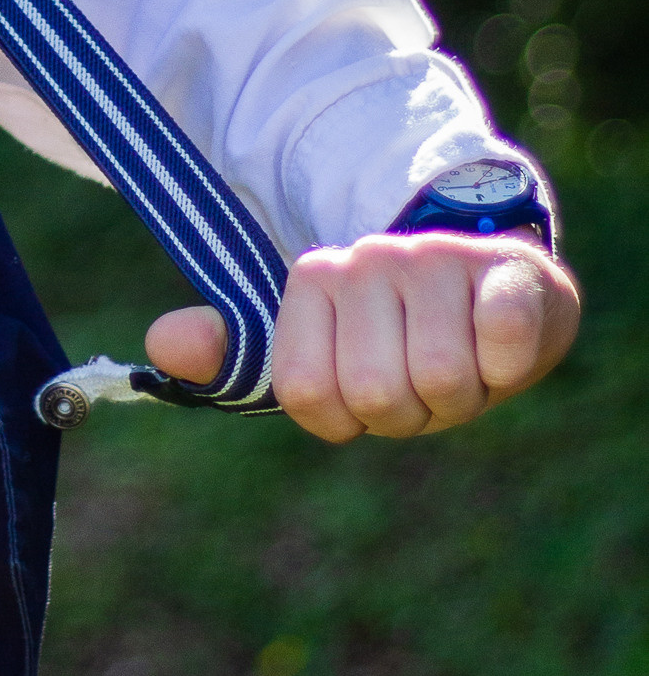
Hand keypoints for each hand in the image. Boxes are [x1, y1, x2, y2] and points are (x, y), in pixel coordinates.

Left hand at [146, 232, 579, 440]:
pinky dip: (506, 362)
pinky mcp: (513, 270)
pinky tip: (501, 343)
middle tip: (423, 377)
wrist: (498, 282)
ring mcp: (441, 260)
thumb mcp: (319, 352)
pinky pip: (503, 338)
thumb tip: (161, 345)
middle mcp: (371, 259)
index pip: (310, 395)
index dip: (349, 416)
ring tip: (462, 358)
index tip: (370, 382)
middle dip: (408, 411)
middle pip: (379, 394)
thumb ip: (239, 357)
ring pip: (443, 380)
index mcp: (313, 278)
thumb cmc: (398, 336)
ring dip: (462, 395)